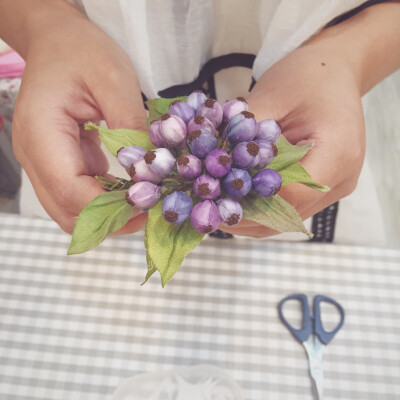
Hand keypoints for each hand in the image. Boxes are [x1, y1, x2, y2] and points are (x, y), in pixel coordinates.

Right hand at [10, 3, 147, 233]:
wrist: (57, 42)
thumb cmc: (81, 53)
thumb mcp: (114, 78)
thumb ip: (130, 123)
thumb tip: (147, 168)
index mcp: (40, 132)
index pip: (70, 189)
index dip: (109, 206)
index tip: (148, 204)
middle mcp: (33, 155)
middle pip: (66, 210)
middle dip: (109, 218)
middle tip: (149, 210)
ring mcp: (42, 162)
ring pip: (70, 209)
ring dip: (107, 213)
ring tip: (143, 202)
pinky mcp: (56, 163)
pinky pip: (77, 194)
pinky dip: (103, 199)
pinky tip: (130, 189)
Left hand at [221, 2, 399, 237]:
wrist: (337, 71)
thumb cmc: (308, 76)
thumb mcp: (271, 96)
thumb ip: (242, 133)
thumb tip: (205, 162)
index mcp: (337, 153)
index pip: (289, 196)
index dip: (249, 205)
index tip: (214, 203)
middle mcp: (341, 179)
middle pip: (288, 214)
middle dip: (245, 217)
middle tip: (208, 213)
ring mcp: (335, 186)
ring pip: (288, 217)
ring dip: (252, 218)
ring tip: (217, 211)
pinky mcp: (325, 187)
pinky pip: (291, 207)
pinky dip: (263, 207)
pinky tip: (237, 201)